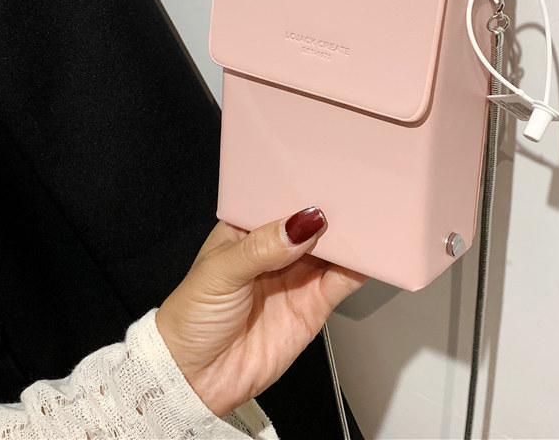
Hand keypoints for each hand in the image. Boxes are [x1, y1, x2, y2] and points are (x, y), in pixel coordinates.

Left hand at [155, 207, 366, 416]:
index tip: (324, 177)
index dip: (301, 188)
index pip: (280, 201)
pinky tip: (368, 257)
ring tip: (367, 221)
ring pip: (332, 249)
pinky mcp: (313, 305)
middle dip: (332, 210)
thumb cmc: (190, 319)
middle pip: (311, 223)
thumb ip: (262, 247)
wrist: (194, 381)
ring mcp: (296, 277)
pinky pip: (342, 282)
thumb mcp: (219, 272)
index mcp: (247, 230)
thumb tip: (300, 224)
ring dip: (350, 237)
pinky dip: (359, 269)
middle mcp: (275, 250)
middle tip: (352, 196)